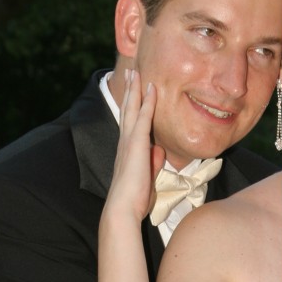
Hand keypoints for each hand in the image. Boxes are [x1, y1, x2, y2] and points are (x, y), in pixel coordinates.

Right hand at [104, 70, 164, 222]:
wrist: (123, 209)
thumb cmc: (134, 200)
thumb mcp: (148, 178)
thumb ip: (152, 163)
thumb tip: (158, 150)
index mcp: (127, 151)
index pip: (131, 124)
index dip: (133, 107)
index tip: (135, 91)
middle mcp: (125, 143)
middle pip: (128, 110)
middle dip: (130, 91)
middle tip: (131, 72)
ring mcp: (129, 142)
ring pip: (133, 109)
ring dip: (136, 89)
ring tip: (136, 72)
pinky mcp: (136, 144)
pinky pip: (144, 118)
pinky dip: (148, 102)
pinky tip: (152, 88)